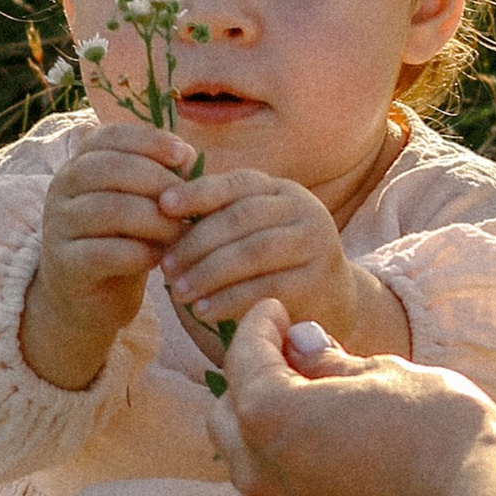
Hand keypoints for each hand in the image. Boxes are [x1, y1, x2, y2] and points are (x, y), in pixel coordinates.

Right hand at [22, 127, 201, 390]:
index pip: (109, 136)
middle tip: (188, 204)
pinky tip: (159, 258)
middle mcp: (62, 188)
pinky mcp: (63, 265)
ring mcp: (58, 226)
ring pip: (108, 209)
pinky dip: (138, 253)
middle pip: (109, 169)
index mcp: (80, 164)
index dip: (149, 140)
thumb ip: (160, 178)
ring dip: (153, 220)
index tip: (184, 154)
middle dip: (157, 182)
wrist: (91, 299)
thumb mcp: (142, 204)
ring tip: (179, 232)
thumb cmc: (124, 242)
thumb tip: (187, 156)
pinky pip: (102, 252)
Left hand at [159, 167, 408, 353]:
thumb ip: (219, 218)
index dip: (198, 192)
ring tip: (178, 293)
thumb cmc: (275, 264)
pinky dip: (230, 300)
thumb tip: (162, 207)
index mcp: (282, 190)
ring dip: (209, 273)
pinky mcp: (319, 280)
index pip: (237, 183)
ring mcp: (316, 243)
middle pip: (241, 218)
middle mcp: (304, 209)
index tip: (163, 205)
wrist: (333, 301)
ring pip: (254, 252)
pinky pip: (267, 287)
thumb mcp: (252, 233)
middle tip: (165, 267)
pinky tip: (203, 311)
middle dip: (197, 243)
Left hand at [203, 300, 495, 495]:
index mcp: (268, 417)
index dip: (259, 325)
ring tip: (315, 398)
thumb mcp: (385, 373)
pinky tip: (335, 443)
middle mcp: (262, 473)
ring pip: (250, 462)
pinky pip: (285, 491)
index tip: (276, 310)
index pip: (243, 358)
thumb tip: (302, 347)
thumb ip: (330, 362)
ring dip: (267, 427)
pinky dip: (293, 462)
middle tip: (291, 352)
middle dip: (250, 379)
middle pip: (227, 416)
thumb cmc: (439, 430)